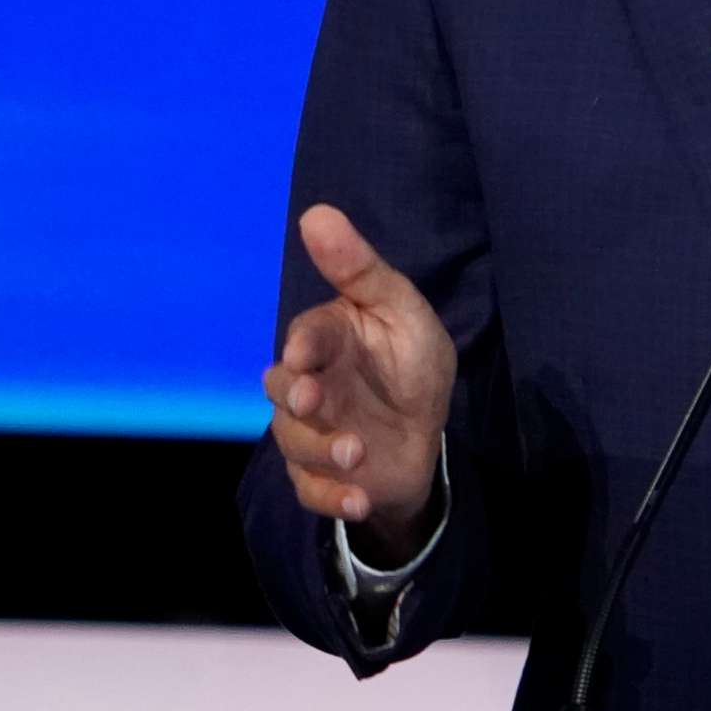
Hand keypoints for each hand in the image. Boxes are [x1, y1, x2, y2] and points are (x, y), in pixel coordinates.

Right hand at [262, 203, 455, 563]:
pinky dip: (333, 497)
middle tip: (315, 402)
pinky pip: (312, 490)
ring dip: (322, 450)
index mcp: (327, 339)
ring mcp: (311, 432)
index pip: (305, 337)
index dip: (303, 345)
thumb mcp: (400, 310)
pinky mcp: (322, 476)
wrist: (428, 432)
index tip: (306, 353)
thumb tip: (316, 212)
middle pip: (282, 390)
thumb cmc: (411, 362)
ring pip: (293, 442)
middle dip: (296, 398)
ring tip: (358, 453)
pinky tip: (360, 496)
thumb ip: (360, 269)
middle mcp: (310, 384)